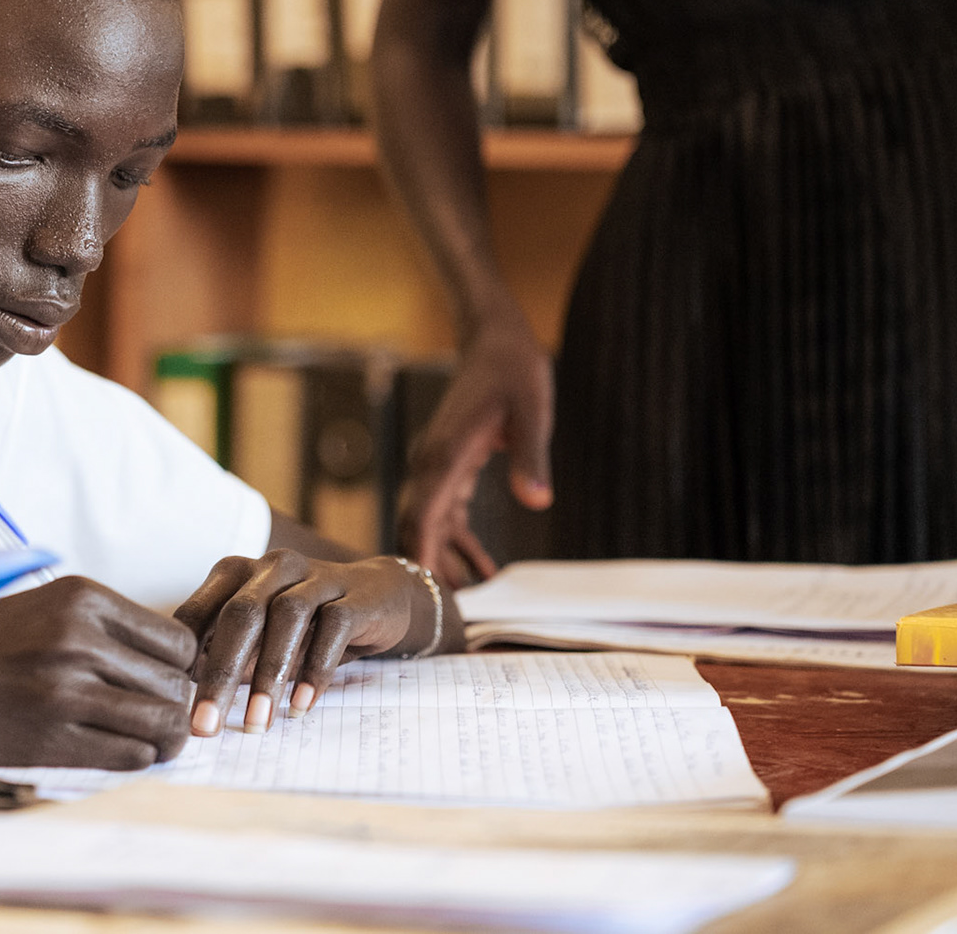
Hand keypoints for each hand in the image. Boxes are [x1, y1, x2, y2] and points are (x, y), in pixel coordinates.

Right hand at [0, 576, 195, 769]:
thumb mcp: (48, 606)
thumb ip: (109, 625)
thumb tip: (181, 660)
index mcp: (82, 598)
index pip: (177, 640)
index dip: (180, 668)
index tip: (165, 682)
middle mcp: (78, 638)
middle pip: (175, 684)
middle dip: (175, 706)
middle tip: (161, 716)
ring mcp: (67, 689)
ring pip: (162, 721)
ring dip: (166, 738)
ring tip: (154, 740)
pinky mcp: (54, 736)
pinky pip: (131, 755)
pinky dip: (138, 758)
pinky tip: (123, 751)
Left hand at [173, 551, 424, 736]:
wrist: (381, 597)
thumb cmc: (307, 624)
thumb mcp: (262, 638)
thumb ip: (229, 656)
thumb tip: (189, 700)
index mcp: (237, 573)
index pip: (199, 612)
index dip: (184, 659)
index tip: (174, 706)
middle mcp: (273, 567)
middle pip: (240, 614)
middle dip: (220, 674)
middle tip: (206, 725)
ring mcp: (316, 576)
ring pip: (287, 617)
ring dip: (269, 674)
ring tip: (257, 722)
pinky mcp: (354, 595)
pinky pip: (333, 628)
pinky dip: (315, 669)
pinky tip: (301, 704)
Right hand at [396, 313, 552, 585]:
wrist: (495, 340)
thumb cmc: (514, 370)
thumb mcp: (532, 411)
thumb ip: (531, 458)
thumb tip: (538, 501)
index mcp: (444, 455)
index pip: (423, 517)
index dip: (422, 557)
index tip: (426, 598)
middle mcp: (431, 464)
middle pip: (418, 528)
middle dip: (427, 570)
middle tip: (447, 617)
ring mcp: (437, 465)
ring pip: (429, 524)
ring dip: (444, 560)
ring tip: (466, 602)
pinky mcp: (450, 465)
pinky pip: (446, 513)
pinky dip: (458, 541)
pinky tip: (481, 568)